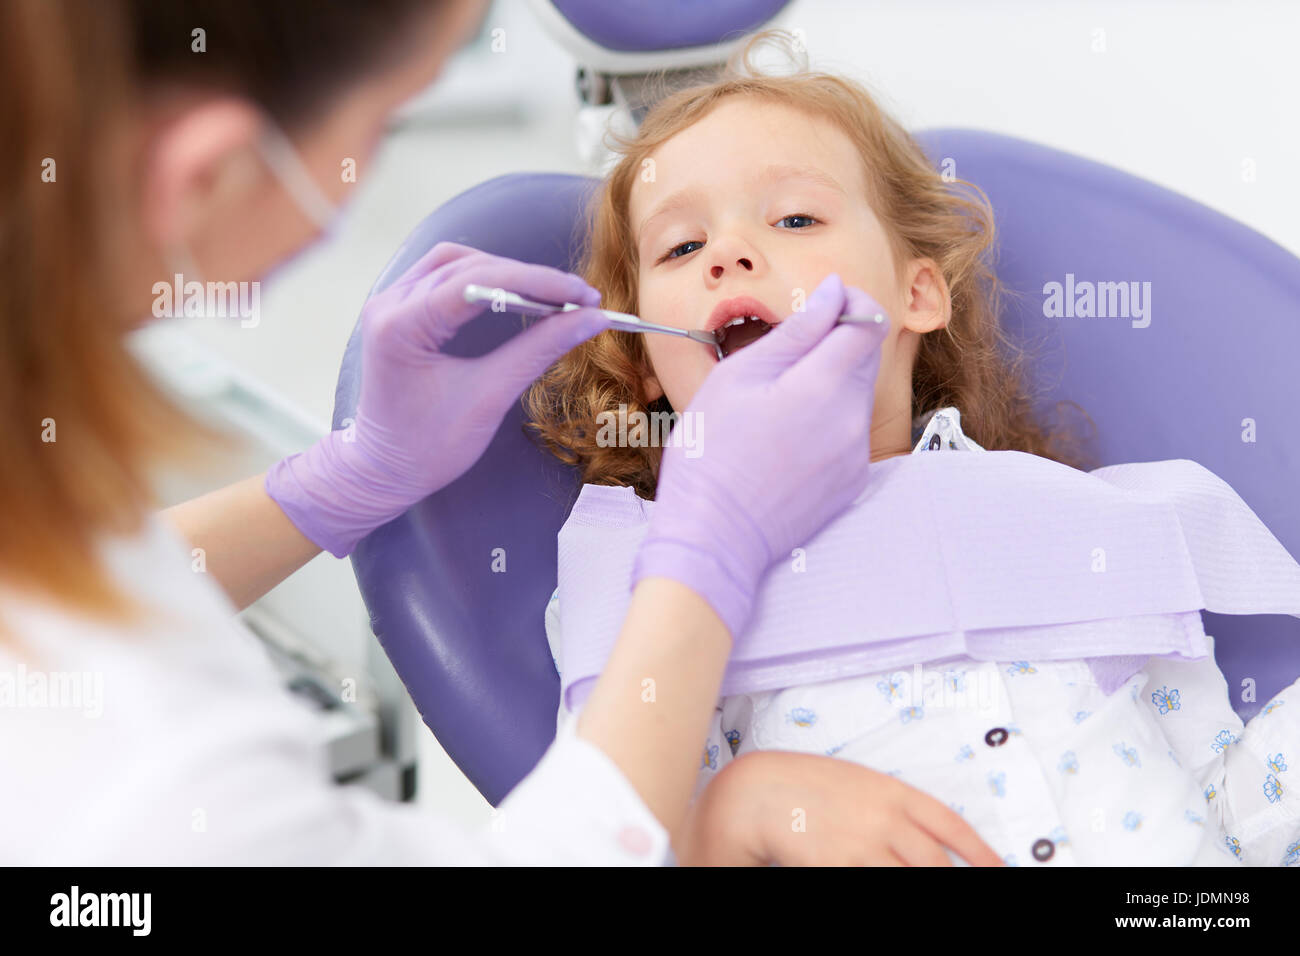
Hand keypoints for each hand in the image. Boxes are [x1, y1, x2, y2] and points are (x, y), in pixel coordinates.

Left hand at [266, 242, 609, 556]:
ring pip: (457, 264)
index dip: (538, 282)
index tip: (584, 296)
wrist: (383, 471)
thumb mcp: (490, 397)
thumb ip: (539, 350)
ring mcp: (390, 303)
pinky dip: (484, 280)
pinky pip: (445, 277)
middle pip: (470, 267)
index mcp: (401, 326)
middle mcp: (389, 303)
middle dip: (530, 279)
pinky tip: (515, 293)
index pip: (479, 282)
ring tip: (551, 295)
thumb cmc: (429, 446)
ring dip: (506, 274)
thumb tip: (591, 320)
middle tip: (579, 299)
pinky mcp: (400, 311)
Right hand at [632, 273, 889, 636]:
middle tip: (785, 352)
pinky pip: (848, 432)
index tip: (820, 301)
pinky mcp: (850, 482)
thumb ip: (796, 331)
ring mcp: (856, 455)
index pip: (866, 320)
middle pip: (865, 356)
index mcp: (826, 386)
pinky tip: (782, 437)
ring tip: (774, 401)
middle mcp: (854, 420)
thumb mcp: (739, 377)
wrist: (714, 538)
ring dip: (827, 382)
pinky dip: (825, 421)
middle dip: (835, 341)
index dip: (848, 300)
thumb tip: (831, 293)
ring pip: (856, 394)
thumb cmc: (712, 456)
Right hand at [676, 751, 1004, 865]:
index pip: (950, 824)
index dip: (980, 851)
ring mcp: (862, 844)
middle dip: (955, 880)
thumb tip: (922, 836)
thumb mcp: (858, 783)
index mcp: (892, 791)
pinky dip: (886, 887)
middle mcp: (884, 818)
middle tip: (970, 886)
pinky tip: (887, 882)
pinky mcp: (839, 865)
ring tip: (934, 891)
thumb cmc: (805, 786)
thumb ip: (892, 807)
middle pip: (936, 862)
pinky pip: (874, 884)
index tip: (998, 868)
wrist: (758, 793)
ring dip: (926, 885)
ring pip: (912, 877)